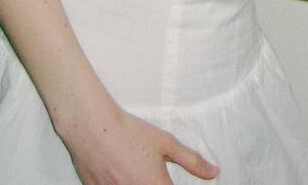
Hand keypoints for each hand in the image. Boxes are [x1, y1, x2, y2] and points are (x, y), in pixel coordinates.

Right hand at [66, 106, 218, 184]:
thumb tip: (214, 172)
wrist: (93, 128)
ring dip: (137, 184)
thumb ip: (192, 160)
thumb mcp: (165, 142)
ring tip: (133, 171)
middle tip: (149, 172)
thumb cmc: (129, 132)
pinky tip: (120, 175)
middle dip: (155, 184)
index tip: (168, 180)